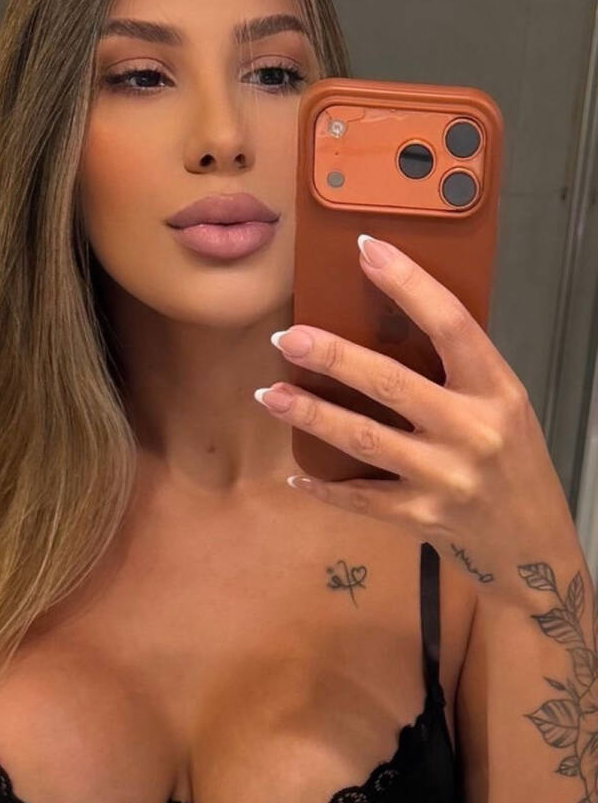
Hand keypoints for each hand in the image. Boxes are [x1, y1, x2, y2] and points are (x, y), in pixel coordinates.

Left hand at [255, 233, 574, 608]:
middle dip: (332, 356)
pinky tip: (295, 473)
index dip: (408, 283)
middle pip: (390, 382)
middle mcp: (473, 431)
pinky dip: (323, 487)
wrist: (536, 552)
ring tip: (266, 394)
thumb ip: (459, 375)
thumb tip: (390, 323)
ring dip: (309, 414)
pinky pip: (359, 499)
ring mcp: (445, 478)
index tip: (366, 250)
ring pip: (362, 438)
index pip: (451, 324)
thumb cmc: (514, 466)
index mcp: (497, 391)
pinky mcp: (421, 517)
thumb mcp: (504, 409)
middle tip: (285, 337)